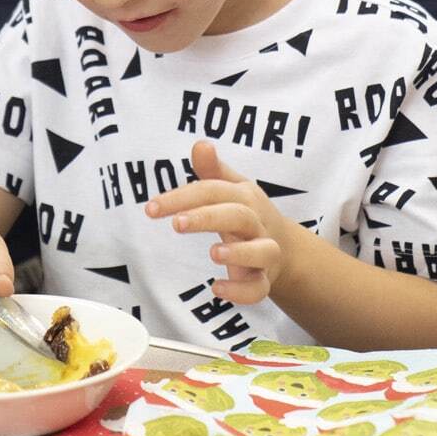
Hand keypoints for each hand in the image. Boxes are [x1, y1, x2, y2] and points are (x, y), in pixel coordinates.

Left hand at [145, 141, 290, 304]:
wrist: (285, 249)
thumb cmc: (246, 213)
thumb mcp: (232, 188)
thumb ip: (213, 171)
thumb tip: (200, 144)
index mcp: (244, 197)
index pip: (213, 191)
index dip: (183, 197)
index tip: (151, 208)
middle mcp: (257, 223)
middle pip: (237, 216)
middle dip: (208, 218)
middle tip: (176, 224)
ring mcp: (264, 253)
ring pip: (261, 251)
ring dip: (238, 253)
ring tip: (212, 253)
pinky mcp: (264, 280)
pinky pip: (259, 288)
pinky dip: (241, 291)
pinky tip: (217, 289)